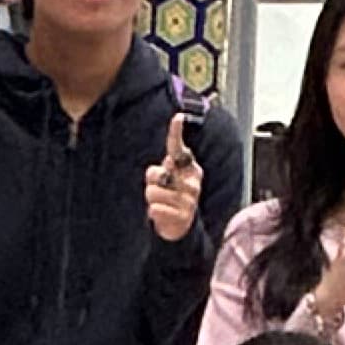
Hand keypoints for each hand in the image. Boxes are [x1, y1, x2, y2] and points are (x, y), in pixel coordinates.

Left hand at [144, 113, 205, 247]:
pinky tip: (163, 215)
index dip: (176, 132)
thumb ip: (163, 169)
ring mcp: (189, 200)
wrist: (180, 227)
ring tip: (163, 204)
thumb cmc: (172, 197)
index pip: (179, 149)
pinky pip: (154, 209)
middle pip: (156, 174)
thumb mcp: (168, 180)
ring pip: (152, 193)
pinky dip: (154, 213)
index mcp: (191, 170)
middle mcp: (192, 183)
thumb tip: (165, 165)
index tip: (177, 117)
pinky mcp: (182, 217)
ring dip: (152, 199)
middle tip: (162, 191)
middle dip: (152, 182)